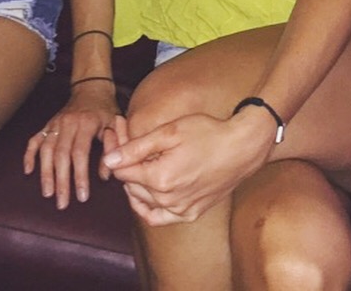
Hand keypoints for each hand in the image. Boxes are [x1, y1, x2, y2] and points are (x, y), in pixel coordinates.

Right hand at [23, 85, 120, 209]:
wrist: (91, 88)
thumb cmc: (105, 109)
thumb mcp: (115, 125)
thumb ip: (112, 148)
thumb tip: (105, 175)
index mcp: (86, 123)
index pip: (80, 153)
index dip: (80, 176)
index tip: (82, 196)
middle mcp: (68, 123)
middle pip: (61, 155)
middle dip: (61, 181)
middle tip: (62, 203)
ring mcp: (55, 123)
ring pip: (46, 150)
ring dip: (45, 173)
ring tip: (47, 193)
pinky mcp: (48, 124)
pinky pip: (35, 140)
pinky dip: (29, 155)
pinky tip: (28, 170)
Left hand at [101, 111, 270, 224]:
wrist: (241, 148)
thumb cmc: (206, 133)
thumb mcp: (168, 132)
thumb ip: (136, 148)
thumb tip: (109, 160)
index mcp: (160, 178)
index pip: (122, 172)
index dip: (115, 151)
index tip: (117, 132)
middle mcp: (168, 200)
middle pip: (131, 186)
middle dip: (123, 164)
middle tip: (124, 138)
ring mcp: (181, 211)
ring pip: (143, 202)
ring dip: (135, 183)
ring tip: (138, 159)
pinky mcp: (191, 214)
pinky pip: (161, 217)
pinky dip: (149, 206)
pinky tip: (148, 191)